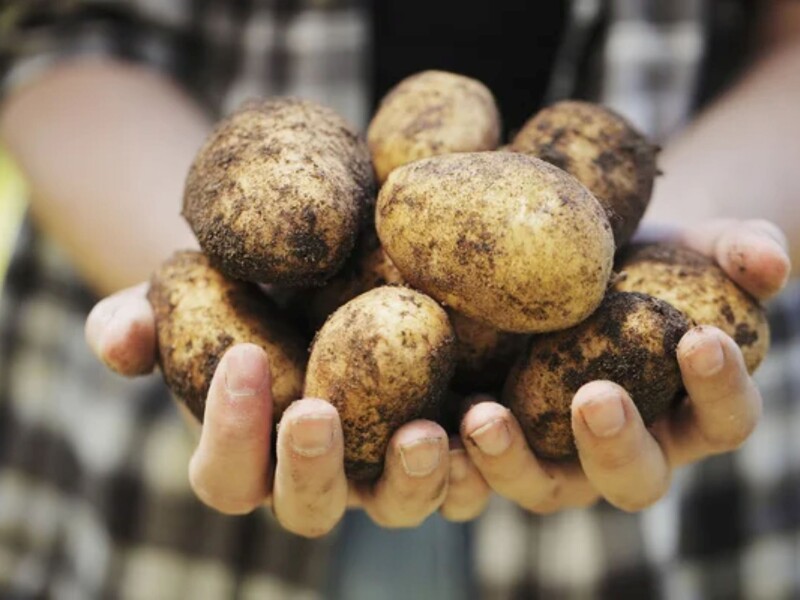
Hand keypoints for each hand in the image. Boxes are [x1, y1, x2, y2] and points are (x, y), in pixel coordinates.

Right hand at [86, 290, 459, 537]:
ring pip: (396, 509)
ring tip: (424, 432)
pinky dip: (478, 464)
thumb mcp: (190, 295)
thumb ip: (143, 320)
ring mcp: (383, 470)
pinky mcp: (443, 447)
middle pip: (309, 509)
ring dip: (410, 482)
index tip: (239, 357)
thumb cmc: (245, 292)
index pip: (225, 474)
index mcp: (251, 455)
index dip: (225, 430)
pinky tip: (484, 417)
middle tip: (315, 412)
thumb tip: (114, 339)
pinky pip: (463, 480)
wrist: (321, 275)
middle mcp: (319, 477)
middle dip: (310, 468)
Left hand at [447, 218, 790, 514]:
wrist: (588, 263)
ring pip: (544, 487)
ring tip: (484, 417)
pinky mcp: (500, 438)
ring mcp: (558, 453)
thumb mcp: (699, 246)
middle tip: (597, 396)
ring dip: (513, 463)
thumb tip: (769, 259)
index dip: (719, 387)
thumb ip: (742, 250)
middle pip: (633, 479)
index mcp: (688, 414)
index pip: (723, 420)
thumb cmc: (654, 260)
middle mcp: (627, 449)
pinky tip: (427, 421)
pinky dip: (455, 456)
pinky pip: (476, 468)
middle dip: (616, 443)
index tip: (701, 336)